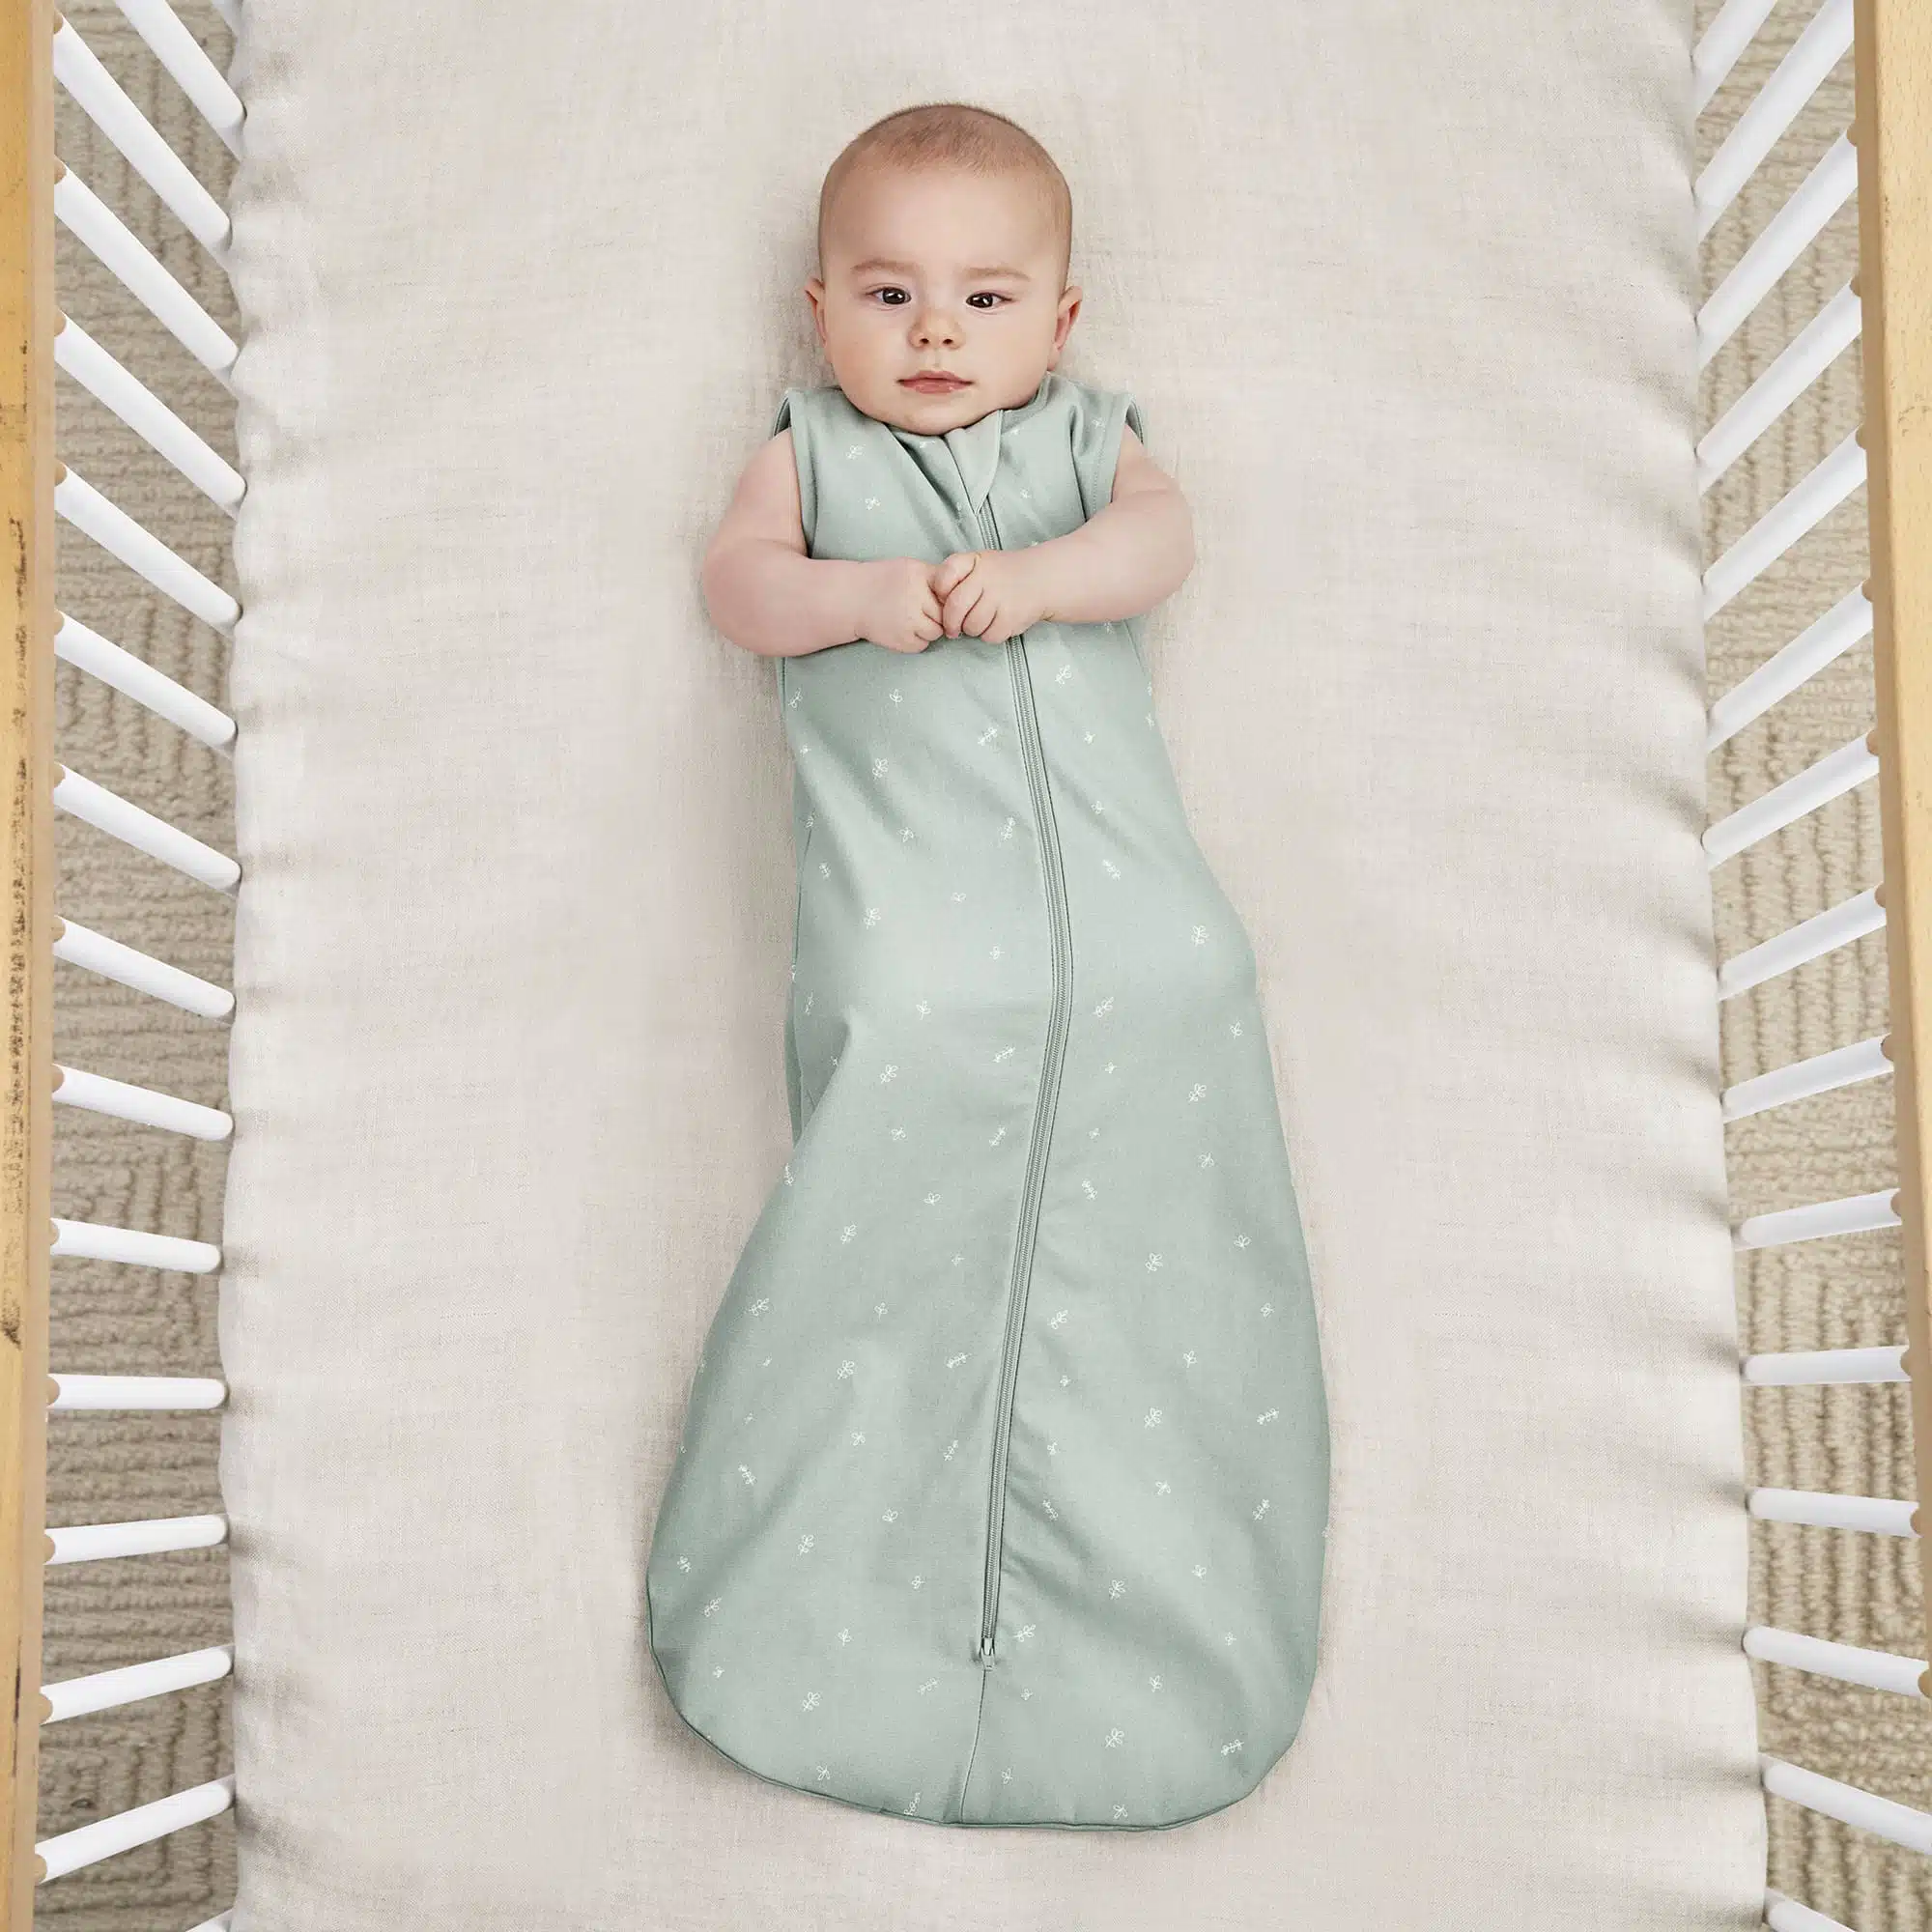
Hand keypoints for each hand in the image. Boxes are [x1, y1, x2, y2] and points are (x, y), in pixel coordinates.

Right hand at [854, 557, 943, 653]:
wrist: (852, 598)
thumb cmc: (885, 582)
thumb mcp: (910, 568)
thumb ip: (934, 577)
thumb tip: (963, 595)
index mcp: (919, 575)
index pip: (950, 591)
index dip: (949, 597)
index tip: (941, 599)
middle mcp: (915, 597)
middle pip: (946, 614)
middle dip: (939, 614)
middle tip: (923, 610)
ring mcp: (908, 621)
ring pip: (937, 632)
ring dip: (929, 629)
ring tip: (913, 619)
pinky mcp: (902, 640)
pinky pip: (922, 645)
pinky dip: (917, 640)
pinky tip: (904, 629)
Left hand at [933, 548, 1047, 644]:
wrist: (1041, 579)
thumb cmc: (1001, 575)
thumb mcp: (978, 564)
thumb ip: (956, 577)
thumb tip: (938, 606)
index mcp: (974, 561)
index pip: (944, 577)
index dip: (940, 593)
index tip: (945, 599)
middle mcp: (986, 577)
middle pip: (954, 608)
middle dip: (950, 623)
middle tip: (953, 629)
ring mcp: (1000, 597)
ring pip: (971, 626)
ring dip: (972, 630)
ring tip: (981, 622)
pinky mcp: (1012, 617)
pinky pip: (989, 636)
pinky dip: (991, 635)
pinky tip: (997, 624)